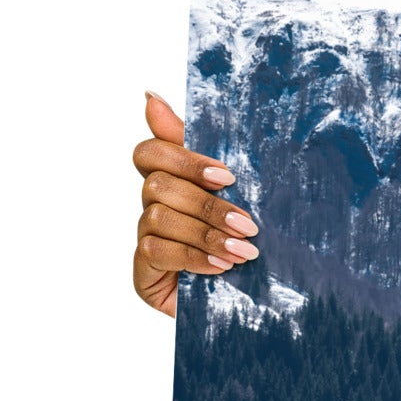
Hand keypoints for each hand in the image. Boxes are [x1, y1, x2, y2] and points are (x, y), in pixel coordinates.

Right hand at [131, 90, 259, 316]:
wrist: (257, 306)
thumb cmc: (247, 244)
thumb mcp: (240, 195)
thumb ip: (206, 150)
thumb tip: (150, 95)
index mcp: (174, 182)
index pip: (150, 151)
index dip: (183, 157)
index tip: (226, 175)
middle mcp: (153, 207)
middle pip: (157, 183)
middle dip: (207, 204)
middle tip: (249, 224)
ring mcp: (145, 240)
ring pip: (158, 216)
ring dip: (206, 232)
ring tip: (244, 252)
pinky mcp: (143, 272)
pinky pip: (156, 251)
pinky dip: (194, 256)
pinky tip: (222, 268)